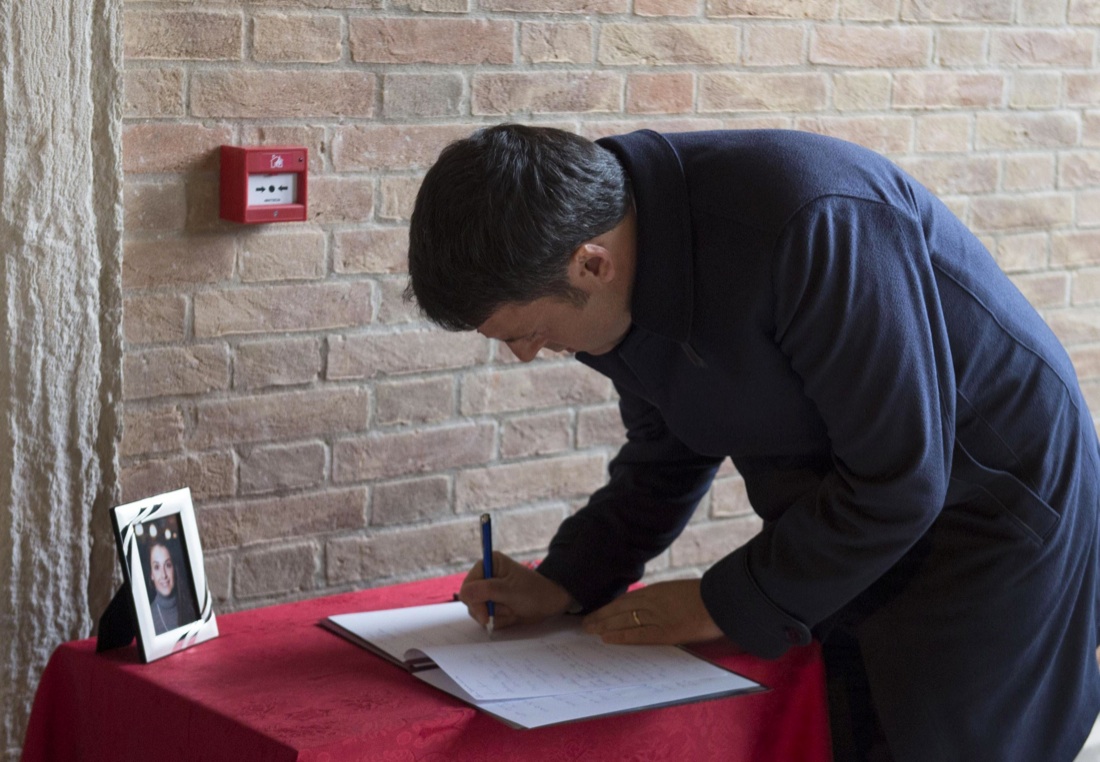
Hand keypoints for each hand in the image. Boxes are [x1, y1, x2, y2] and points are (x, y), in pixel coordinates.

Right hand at [458, 552, 572, 629]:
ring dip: (497, 616)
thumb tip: (463, 593)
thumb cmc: (533, 592)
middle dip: (488, 610)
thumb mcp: (510, 590)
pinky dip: (500, 621)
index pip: (467, 587)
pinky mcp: (493, 605)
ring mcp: (489, 592)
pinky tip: (513, 615)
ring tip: (513, 610)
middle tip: (508, 610)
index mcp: (488, 565)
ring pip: (478, 612)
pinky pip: (487, 619)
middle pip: (470, 601)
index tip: (485, 616)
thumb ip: (486, 591)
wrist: (550, 603)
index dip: (474, 602)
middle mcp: (486, 577)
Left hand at [582, 579, 724, 645]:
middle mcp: (654, 601)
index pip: (627, 599)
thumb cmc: (706, 597)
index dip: (610, 606)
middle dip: (601, 616)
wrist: (723, 602)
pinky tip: (607, 638)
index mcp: (658, 590)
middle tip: (584, 623)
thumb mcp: (679, 592)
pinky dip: (621, 636)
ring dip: (604, 625)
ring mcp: (658, 617)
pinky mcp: (666, 632)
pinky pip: (638, 634)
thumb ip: (663, 598)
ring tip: (589, 630)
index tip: (597, 611)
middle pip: (620, 608)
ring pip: (624, 620)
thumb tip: (650, 607)